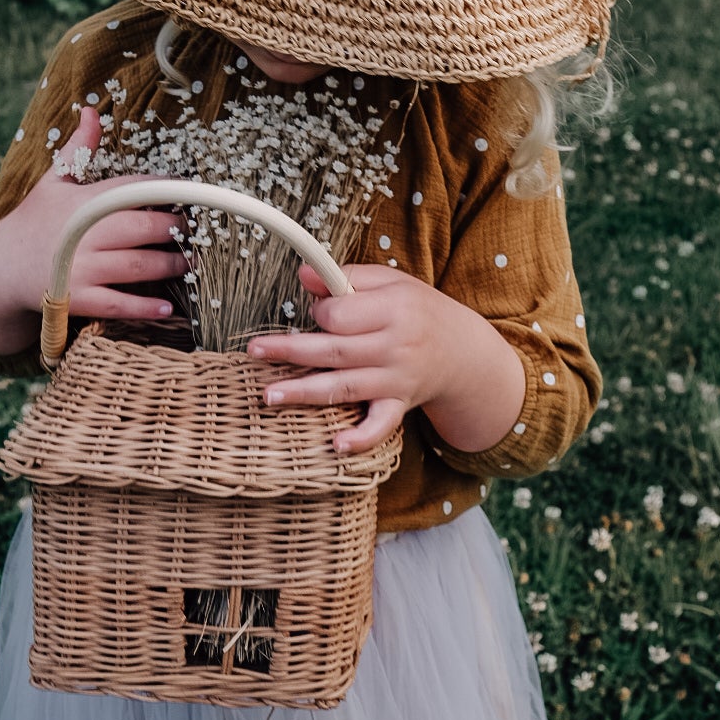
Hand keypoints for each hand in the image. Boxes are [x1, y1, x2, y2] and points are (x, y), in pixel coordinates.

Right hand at [0, 107, 187, 356]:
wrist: (1, 268)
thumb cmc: (34, 221)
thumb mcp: (53, 181)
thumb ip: (79, 149)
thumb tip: (91, 110)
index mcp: (82, 201)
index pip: (132, 189)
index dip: (166, 189)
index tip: (189, 191)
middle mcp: (84, 233)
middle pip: (143, 226)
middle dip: (176, 228)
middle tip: (196, 230)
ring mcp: (82, 268)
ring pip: (139, 266)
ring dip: (172, 265)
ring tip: (192, 263)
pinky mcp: (79, 300)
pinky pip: (120, 305)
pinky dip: (146, 308)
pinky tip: (170, 307)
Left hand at [246, 264, 525, 455]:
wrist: (464, 352)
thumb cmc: (419, 311)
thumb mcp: (392, 283)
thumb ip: (348, 278)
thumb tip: (304, 273)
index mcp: (395, 308)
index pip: (342, 313)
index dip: (321, 312)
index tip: (317, 313)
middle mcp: (396, 346)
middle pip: (336, 350)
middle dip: (292, 351)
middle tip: (255, 350)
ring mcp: (398, 379)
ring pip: (346, 387)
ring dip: (306, 392)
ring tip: (270, 395)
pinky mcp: (400, 406)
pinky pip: (381, 425)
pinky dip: (361, 437)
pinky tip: (337, 446)